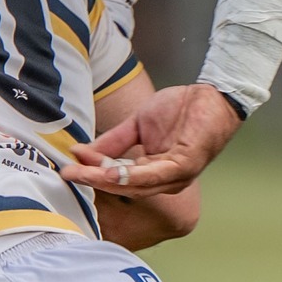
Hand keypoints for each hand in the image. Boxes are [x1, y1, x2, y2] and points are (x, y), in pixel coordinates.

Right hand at [66, 80, 243, 197]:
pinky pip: (154, 174)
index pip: (116, 177)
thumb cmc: (181, 111)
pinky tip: (112, 171)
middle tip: (69, 173)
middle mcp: (164, 181)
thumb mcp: (138, 124)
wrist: (212, 96)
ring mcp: (176, 176)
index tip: (70, 164)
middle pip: (123, 186)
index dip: (93, 171)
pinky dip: (131, 175)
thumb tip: (85, 152)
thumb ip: (114, 141)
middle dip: (93, 179)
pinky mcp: (186, 165)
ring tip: (85, 174)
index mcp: (152, 173)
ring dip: (108, 179)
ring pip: (136, 184)